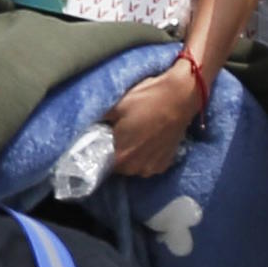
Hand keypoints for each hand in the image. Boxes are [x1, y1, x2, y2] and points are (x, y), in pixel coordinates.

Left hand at [108, 56, 199, 178]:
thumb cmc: (145, 100)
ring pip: (134, 165)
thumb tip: (88, 126)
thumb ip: (99, 120)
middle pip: (117, 165)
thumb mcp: (115, 105)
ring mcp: (152, 167)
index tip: (99, 141)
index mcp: (120, 156)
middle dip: (115, 152)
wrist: (179, 98)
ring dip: (131, 155)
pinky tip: (148, 139)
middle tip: (117, 134)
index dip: (98, 151)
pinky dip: (146, 155)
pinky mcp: (166, 163)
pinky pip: (148, 163)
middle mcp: (135, 168)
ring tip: (134, 135)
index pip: (101, 162)